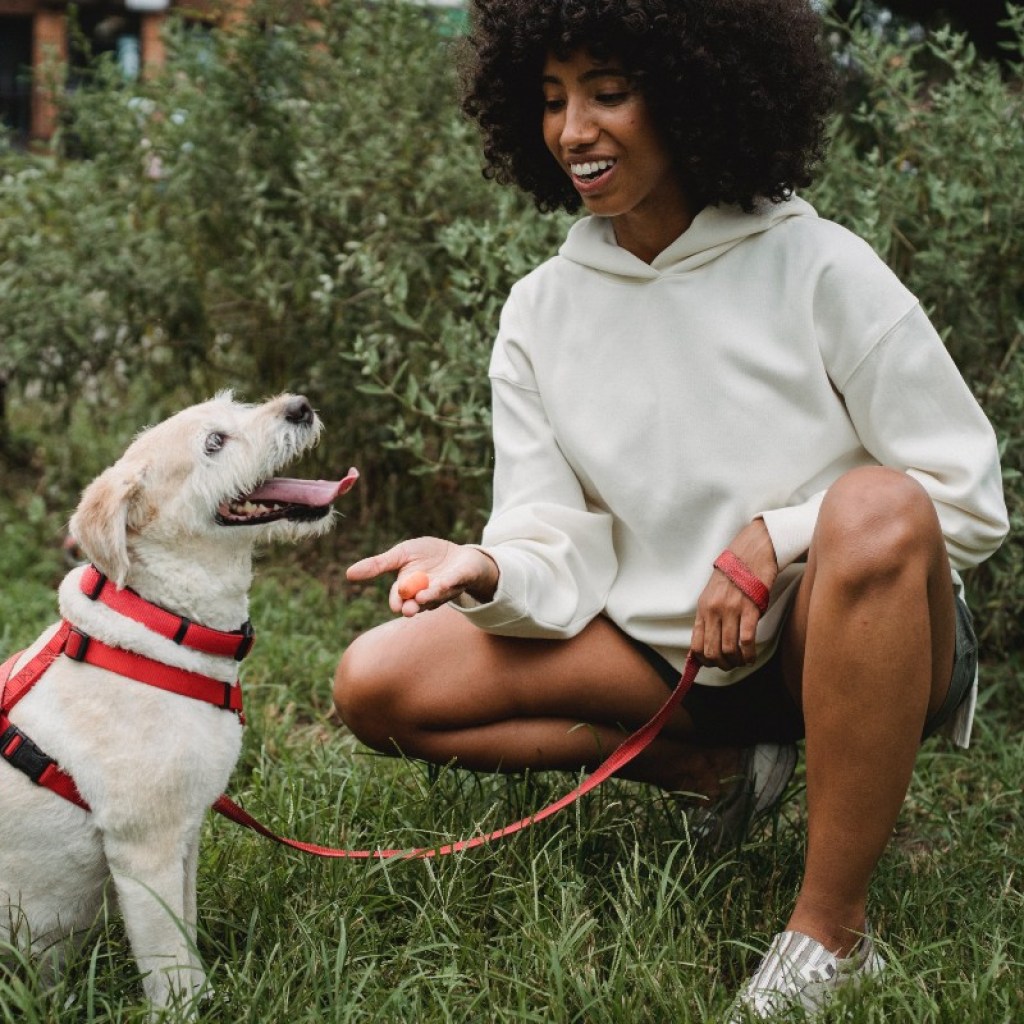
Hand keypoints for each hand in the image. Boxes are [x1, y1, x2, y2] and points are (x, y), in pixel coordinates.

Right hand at [346, 537, 499, 617]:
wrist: (459, 554)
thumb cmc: (427, 556)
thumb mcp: (400, 555)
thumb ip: (378, 565)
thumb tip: (348, 574)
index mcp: (410, 589)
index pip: (400, 599)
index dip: (397, 602)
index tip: (396, 605)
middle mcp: (427, 594)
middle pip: (418, 604)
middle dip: (413, 607)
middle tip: (408, 610)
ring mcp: (446, 589)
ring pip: (437, 596)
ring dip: (430, 596)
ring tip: (423, 597)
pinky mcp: (463, 578)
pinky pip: (457, 581)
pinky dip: (450, 582)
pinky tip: (444, 583)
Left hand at [690, 519, 778, 669]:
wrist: (751, 552)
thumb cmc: (734, 574)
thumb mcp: (713, 594)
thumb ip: (710, 616)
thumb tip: (710, 643)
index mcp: (703, 608)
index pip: (696, 644)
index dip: (704, 661)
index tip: (714, 663)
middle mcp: (714, 610)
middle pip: (712, 651)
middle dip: (722, 665)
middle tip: (731, 665)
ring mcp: (731, 610)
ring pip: (728, 649)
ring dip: (737, 662)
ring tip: (743, 661)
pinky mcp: (750, 608)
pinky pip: (746, 640)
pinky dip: (749, 654)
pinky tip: (751, 656)